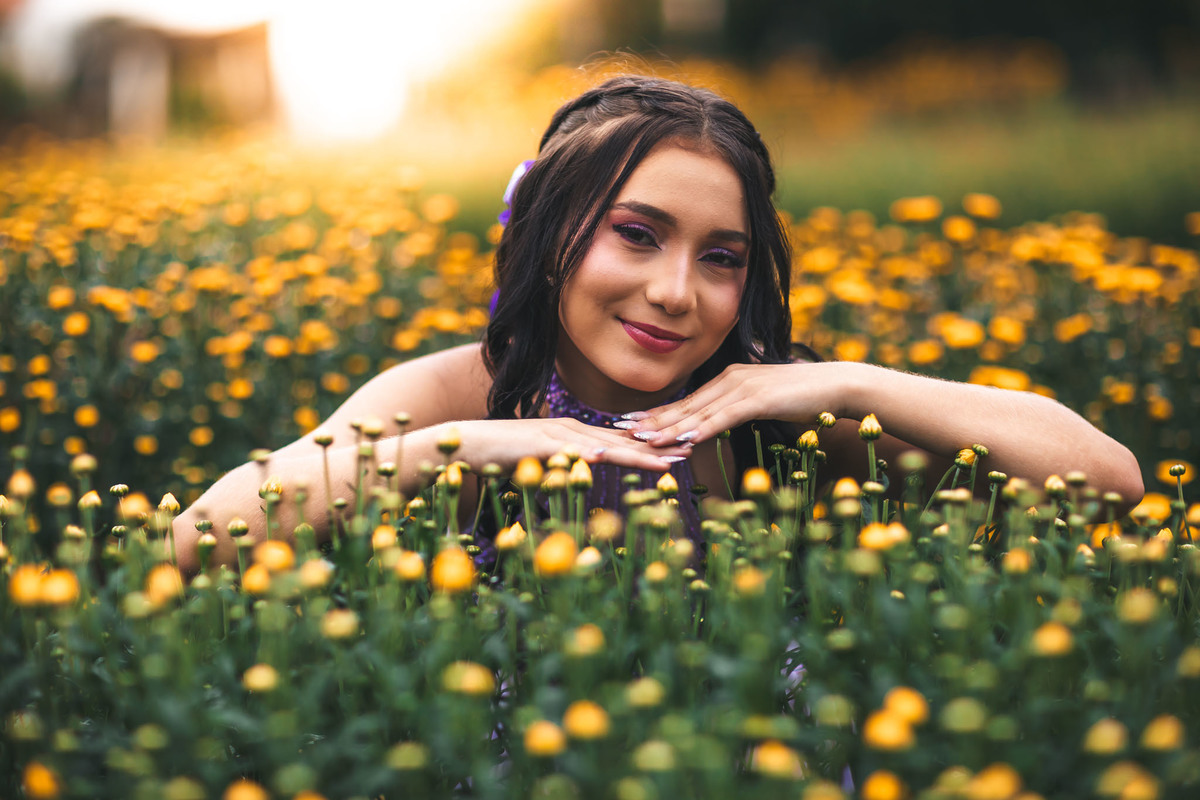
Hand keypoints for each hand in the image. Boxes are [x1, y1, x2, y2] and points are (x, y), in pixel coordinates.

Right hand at [449, 417, 692, 471]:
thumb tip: (582, 476)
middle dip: (657, 447)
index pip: (621, 442)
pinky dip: (589, 453)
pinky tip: (609, 458)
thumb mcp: (543, 464)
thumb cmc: (503, 457)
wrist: (467, 443)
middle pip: (622, 441)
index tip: (681, 451)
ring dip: (635, 453)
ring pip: (604, 444)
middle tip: (691, 450)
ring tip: (665, 461)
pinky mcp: (538, 441)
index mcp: (575, 434)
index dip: (652, 447)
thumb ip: (565, 467)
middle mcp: (571, 428)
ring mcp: (556, 433)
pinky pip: (568, 448)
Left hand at [613, 362, 840, 446]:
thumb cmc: (804, 398)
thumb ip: (741, 410)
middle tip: (619, 430)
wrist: (837, 385)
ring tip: (640, 439)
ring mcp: (742, 387)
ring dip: (667, 427)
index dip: (657, 413)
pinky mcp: (757, 398)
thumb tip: (723, 424)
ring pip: (697, 412)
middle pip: (684, 405)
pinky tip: (682, 441)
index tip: (631, 423)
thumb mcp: (765, 403)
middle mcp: (731, 379)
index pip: (687, 401)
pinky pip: (722, 417)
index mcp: (730, 380)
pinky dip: (700, 429)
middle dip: (651, 420)